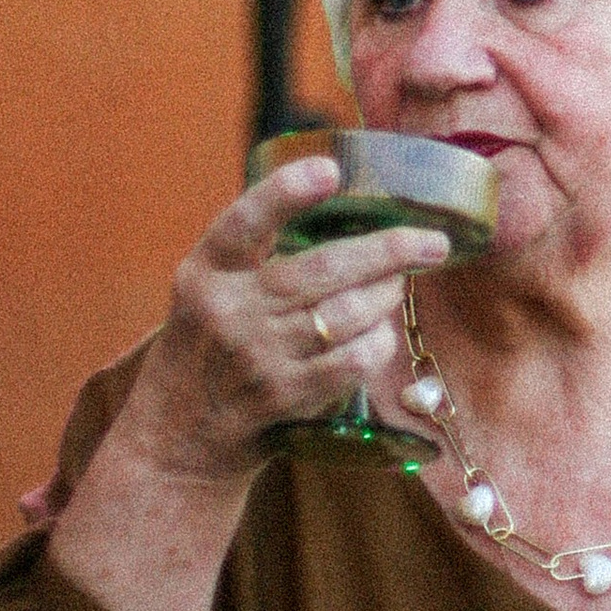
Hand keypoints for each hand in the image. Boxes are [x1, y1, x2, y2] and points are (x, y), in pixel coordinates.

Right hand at [47, 161, 457, 610]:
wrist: (178, 439)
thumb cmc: (208, 349)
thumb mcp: (208, 293)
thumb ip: (254, 256)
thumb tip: (343, 206)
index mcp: (203, 273)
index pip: (241, 223)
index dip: (285, 193)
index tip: (329, 170)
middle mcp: (227, 312)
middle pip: (320, 269)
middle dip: (388, 250)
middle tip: (431, 241)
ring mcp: (257, 357)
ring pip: (346, 314)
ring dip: (386, 295)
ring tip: (399, 283)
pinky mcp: (283, 396)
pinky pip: (352, 361)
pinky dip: (377, 343)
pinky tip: (380, 334)